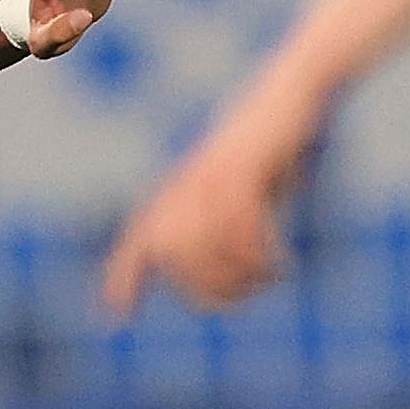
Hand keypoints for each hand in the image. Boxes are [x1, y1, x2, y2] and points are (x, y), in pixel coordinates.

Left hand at [102, 74, 326, 315]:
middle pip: (173, 255)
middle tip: (246, 295)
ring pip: (205, 244)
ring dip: (239, 275)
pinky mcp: (239, 166)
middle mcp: (185, 183)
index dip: (125, 276)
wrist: (294, 91)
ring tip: (268, 278)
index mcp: (179, 190)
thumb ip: (220, 228)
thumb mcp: (242, 190)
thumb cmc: (270, 148)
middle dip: (207, 289)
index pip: (140, 240)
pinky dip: (260, 255)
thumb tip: (215, 276)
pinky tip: (280, 264)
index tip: (115, 317)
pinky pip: (237, 225)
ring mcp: (209, 174)